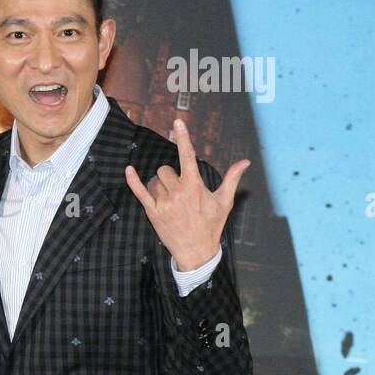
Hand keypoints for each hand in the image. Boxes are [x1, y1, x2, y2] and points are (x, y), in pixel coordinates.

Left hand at [124, 119, 249, 271]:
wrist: (196, 252)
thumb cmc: (211, 225)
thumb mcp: (224, 202)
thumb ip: (232, 179)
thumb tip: (245, 162)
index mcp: (195, 187)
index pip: (188, 156)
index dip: (183, 138)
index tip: (178, 122)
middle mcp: (178, 192)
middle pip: (166, 170)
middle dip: (171, 176)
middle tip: (180, 191)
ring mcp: (164, 203)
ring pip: (154, 181)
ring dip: (159, 186)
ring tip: (171, 200)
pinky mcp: (152, 212)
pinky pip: (140, 191)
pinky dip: (133, 180)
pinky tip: (129, 170)